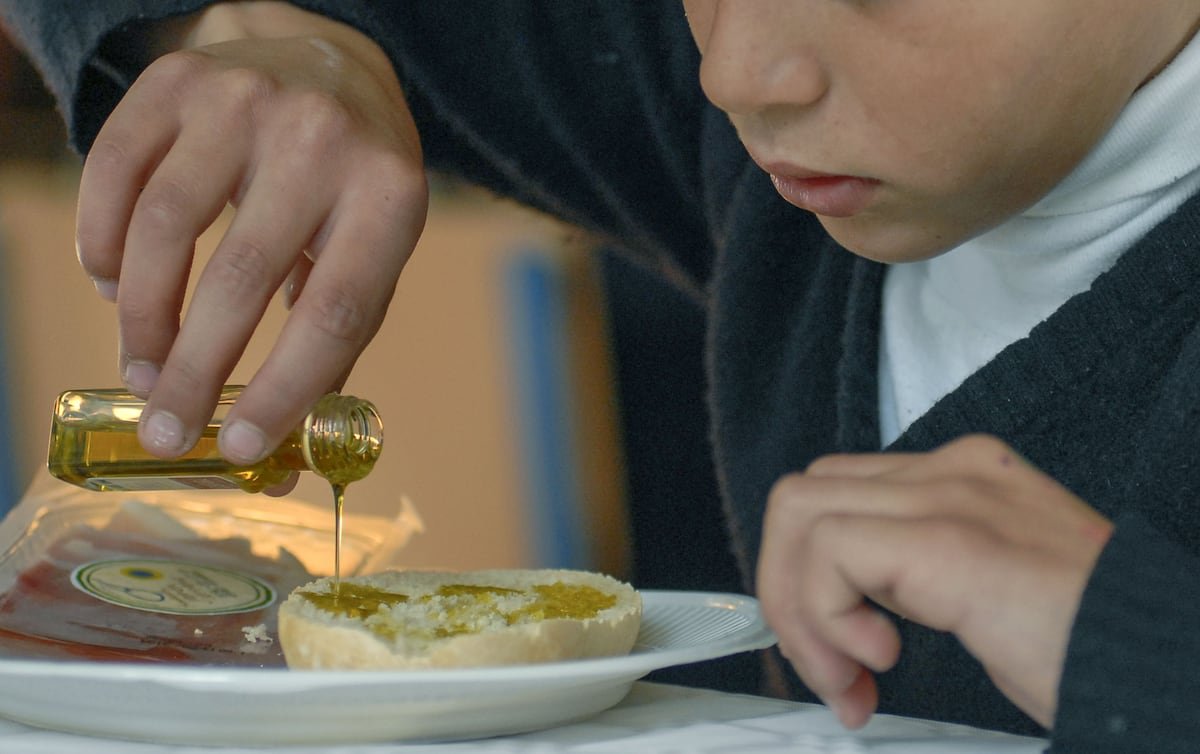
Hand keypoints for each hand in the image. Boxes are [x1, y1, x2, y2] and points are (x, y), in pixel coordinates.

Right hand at [75, 3, 426, 463]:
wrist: (326, 64)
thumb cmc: (352, 188)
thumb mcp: (373, 254)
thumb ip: (332, 349)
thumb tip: (279, 463)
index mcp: (389, 197)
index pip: (333, 313)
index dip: (283, 389)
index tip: (241, 447)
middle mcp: (320, 141)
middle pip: (243, 279)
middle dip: (194, 372)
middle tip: (167, 432)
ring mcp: (244, 101)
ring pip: (165, 229)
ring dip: (143, 318)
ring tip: (144, 367)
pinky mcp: (177, 83)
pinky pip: (114, 174)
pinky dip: (104, 245)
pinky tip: (116, 287)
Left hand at [757, 434, 1112, 728]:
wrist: (1168, 663)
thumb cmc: (1090, 642)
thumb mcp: (979, 594)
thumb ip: (911, 575)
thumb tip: (839, 608)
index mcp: (960, 479)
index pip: (834, 496)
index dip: (810, 579)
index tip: (840, 657)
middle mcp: (950, 472)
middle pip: (804, 498)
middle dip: (790, 594)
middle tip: (835, 675)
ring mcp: (950, 496)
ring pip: (799, 513)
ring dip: (801, 611)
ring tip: (853, 675)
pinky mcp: (950, 537)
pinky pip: (830, 550)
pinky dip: (826, 614)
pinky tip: (881, 657)